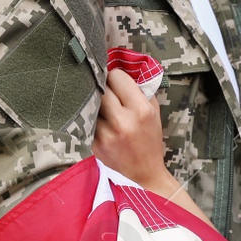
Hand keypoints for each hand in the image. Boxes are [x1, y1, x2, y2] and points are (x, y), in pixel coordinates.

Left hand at [92, 68, 169, 186]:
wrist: (144, 174)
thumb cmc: (150, 139)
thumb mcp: (154, 111)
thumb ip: (141, 89)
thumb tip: (122, 67)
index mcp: (141, 110)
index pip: (116, 76)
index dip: (115, 76)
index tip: (115, 80)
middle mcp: (123, 121)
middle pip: (100, 87)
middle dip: (102, 85)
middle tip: (104, 89)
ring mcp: (106, 134)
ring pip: (90, 103)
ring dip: (94, 101)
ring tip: (101, 106)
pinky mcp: (94, 144)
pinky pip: (86, 120)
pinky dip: (90, 117)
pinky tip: (97, 120)